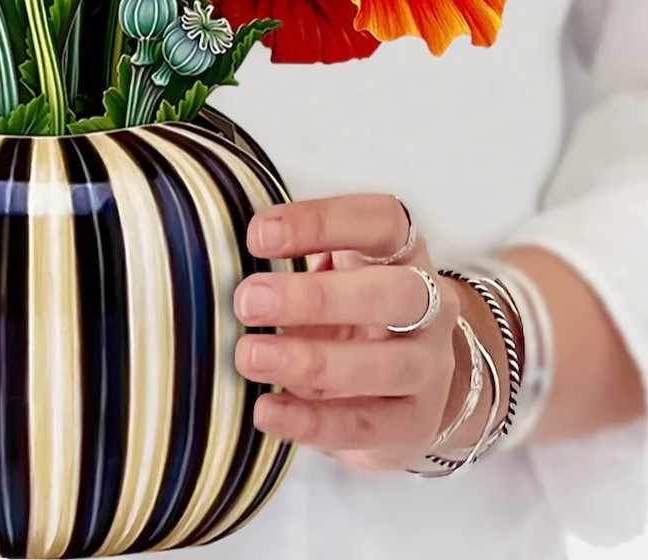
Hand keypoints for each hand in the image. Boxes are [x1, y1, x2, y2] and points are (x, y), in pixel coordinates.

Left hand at [234, 195, 480, 471]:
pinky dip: (312, 421)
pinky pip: (366, 425)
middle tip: (247, 301)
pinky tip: (267, 411)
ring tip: (249, 356)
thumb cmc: (353, 307)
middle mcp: (429, 306)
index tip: (257, 236)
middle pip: (393, 294)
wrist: (417, 380)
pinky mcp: (414, 422)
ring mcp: (429, 367)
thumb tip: (218, 257)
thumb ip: (292, 258)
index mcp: (403, 253)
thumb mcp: (334, 270)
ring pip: (386, 365)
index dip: (322, 222)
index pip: (381, 222)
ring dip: (312, 361)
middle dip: (318, 297)